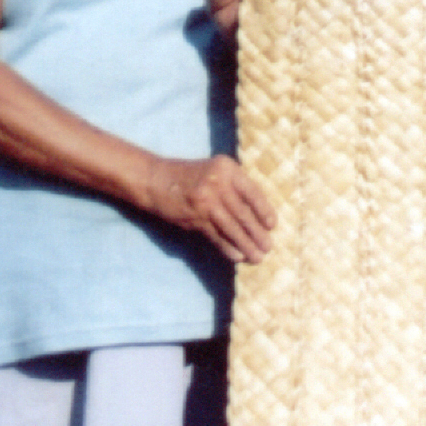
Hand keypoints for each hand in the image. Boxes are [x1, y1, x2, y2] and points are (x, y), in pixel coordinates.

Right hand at [144, 154, 276, 263]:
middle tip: (268, 247)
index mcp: (227, 168)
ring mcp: (204, 201)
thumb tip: (258, 214)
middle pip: (243, 213)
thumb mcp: (214, 170)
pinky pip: (215, 236)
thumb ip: (234, 185)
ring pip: (231, 227)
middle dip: (257, 233)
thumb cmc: (189, 176)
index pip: (252, 192)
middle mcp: (217, 183)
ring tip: (257, 257)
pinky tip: (237, 257)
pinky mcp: (193, 217)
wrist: (153, 180)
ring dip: (246, 245)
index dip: (264, 210)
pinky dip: (227, 248)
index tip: (272, 225)